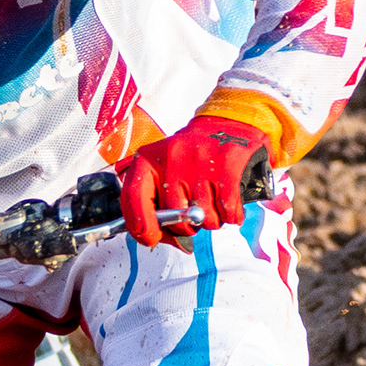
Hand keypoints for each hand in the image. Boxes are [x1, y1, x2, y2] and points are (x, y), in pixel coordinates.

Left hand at [116, 96, 296, 249]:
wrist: (228, 125)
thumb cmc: (192, 156)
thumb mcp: (164, 171)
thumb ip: (155, 204)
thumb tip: (158, 239)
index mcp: (148, 160)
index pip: (133, 199)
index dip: (141, 227)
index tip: (151, 239)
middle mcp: (171, 158)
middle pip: (173, 216)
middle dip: (186, 225)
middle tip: (193, 212)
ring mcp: (199, 160)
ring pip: (203, 218)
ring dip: (211, 220)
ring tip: (212, 202)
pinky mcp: (227, 164)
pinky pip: (227, 210)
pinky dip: (231, 215)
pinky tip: (229, 205)